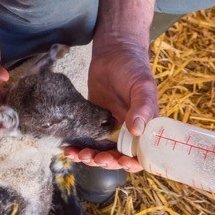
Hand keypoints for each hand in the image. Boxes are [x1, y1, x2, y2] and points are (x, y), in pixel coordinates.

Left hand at [64, 36, 158, 171]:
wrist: (113, 51)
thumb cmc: (133, 67)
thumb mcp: (142, 86)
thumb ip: (143, 107)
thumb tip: (137, 130)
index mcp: (145, 127)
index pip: (141, 154)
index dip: (131, 163)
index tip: (121, 162)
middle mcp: (129, 131)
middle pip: (118, 157)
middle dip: (105, 162)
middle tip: (93, 157)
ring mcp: (110, 126)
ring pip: (101, 152)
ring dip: (90, 158)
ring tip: (78, 154)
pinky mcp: (94, 120)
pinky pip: (88, 140)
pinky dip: (79, 148)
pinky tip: (69, 149)